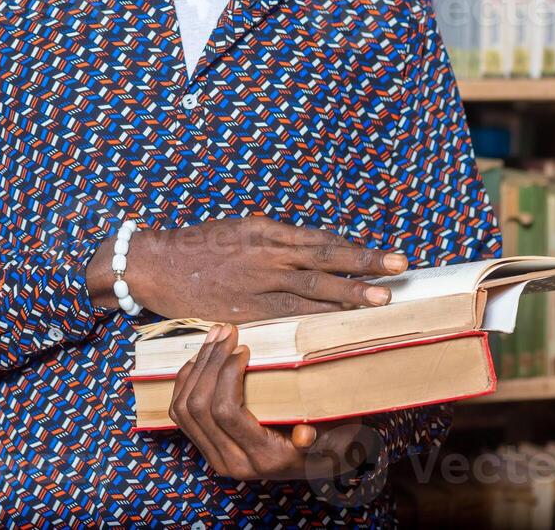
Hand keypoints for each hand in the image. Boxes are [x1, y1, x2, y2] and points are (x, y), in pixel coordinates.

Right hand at [88, 216, 406, 322]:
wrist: (155, 263)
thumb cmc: (197, 247)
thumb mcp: (239, 231)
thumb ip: (272, 242)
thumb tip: (307, 252)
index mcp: (266, 231)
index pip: (320, 240)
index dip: (354, 249)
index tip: (385, 256)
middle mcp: (267, 252)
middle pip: (325, 259)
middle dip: (364, 265)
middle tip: (399, 268)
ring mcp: (257, 280)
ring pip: (313, 286)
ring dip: (350, 293)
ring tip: (382, 298)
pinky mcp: (245, 307)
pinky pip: (288, 313)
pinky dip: (316, 318)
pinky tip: (340, 324)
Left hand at [168, 324, 375, 480]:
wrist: (319, 462)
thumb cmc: (329, 440)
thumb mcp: (334, 438)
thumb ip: (321, 436)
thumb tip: (304, 435)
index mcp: (263, 459)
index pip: (226, 412)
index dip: (226, 373)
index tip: (243, 347)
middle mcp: (233, 462)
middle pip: (199, 407)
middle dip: (209, 362)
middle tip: (227, 331)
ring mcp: (215, 456)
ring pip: (184, 408)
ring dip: (196, 366)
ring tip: (215, 337)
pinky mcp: (206, 446)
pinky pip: (180, 413)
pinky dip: (186, 380)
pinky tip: (201, 357)